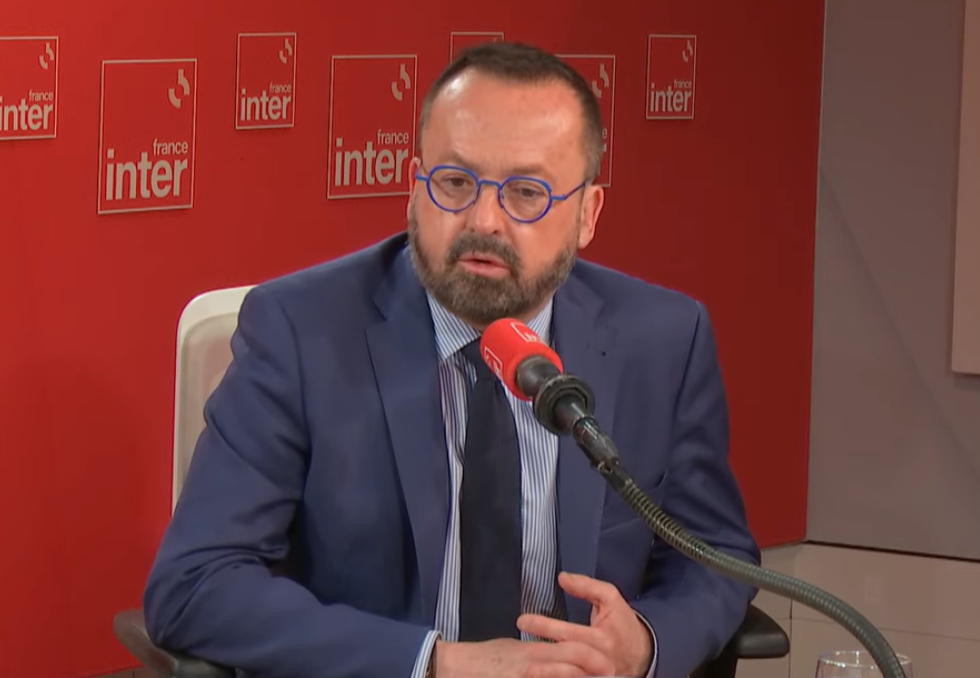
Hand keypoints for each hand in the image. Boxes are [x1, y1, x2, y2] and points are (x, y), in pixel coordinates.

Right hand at [434, 636, 616, 677]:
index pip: (572, 649)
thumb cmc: (484, 658)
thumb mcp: (513, 650)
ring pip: (560, 676)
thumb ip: (535, 652)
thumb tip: (552, 655)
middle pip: (573, 664)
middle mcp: (533, 665)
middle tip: (611, 674)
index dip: (593, 657)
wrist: (455, 667)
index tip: (608, 666)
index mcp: (534, 653)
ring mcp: (526, 676)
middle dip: (594, 672)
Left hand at [517, 572, 653, 677]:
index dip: (545, 626)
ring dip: (545, 670)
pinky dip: (556, 676)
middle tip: (517, 644)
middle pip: (564, 657)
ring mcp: (595, 676)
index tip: (523, 620)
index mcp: (602, 639)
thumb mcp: (610, 599)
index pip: (569, 633)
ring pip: (568, 675)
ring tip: (524, 665)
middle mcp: (599, 661)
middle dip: (539, 651)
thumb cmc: (621, 623)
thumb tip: (562, 578)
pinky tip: (538, 673)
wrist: (641, 653)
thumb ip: (587, 586)